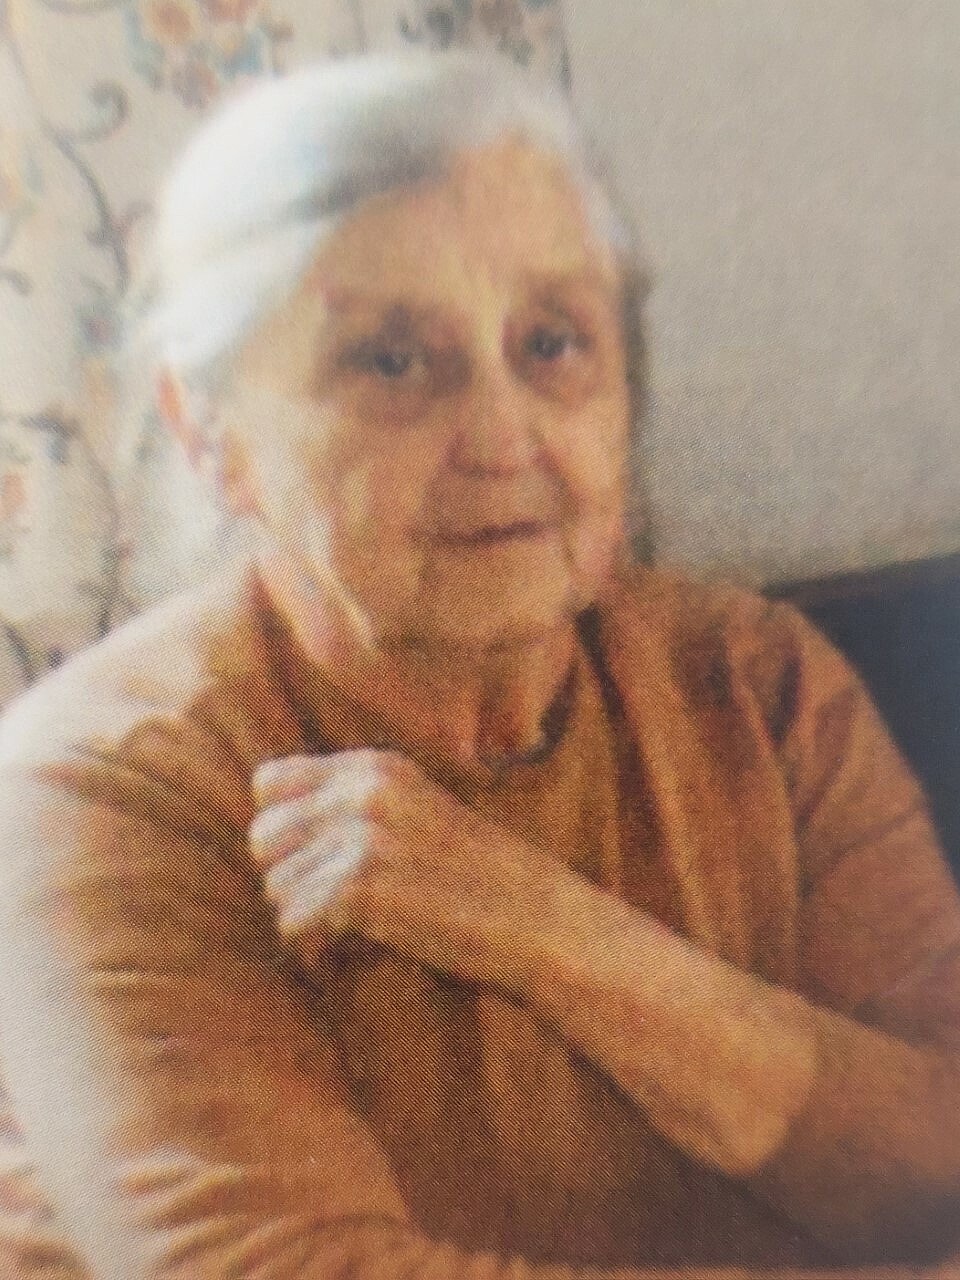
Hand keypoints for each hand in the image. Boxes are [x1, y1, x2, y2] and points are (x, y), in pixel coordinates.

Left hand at [249, 749, 583, 992]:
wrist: (540, 922)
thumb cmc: (482, 877)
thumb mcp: (420, 811)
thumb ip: (356, 805)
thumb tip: (269, 827)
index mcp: (377, 767)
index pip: (270, 783)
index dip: (285, 827)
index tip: (317, 858)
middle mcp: (363, 793)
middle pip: (263, 836)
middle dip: (288, 875)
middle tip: (331, 903)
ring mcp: (362, 839)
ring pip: (276, 885)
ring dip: (305, 915)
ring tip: (352, 927)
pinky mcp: (362, 891)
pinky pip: (294, 923)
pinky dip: (317, 946)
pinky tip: (356, 945)